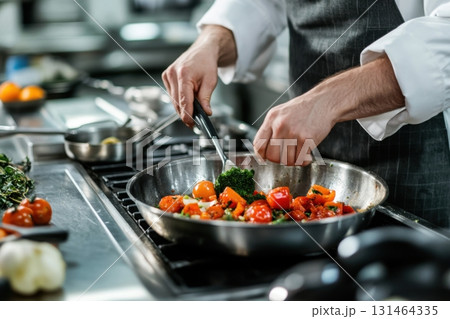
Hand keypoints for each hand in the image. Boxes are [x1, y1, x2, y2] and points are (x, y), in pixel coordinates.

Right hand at [162, 25, 236, 126]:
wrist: (202, 50)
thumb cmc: (206, 63)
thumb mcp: (210, 82)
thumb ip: (206, 98)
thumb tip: (206, 113)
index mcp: (184, 75)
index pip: (184, 101)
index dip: (188, 115)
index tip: (191, 123)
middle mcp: (172, 74)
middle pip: (177, 103)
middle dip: (186, 113)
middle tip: (194, 122)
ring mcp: (167, 75)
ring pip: (173, 100)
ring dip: (182, 107)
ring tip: (193, 110)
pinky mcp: (166, 77)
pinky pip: (172, 95)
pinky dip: (179, 100)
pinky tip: (187, 99)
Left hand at [253, 55, 403, 165]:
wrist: (325, 101)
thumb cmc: (304, 109)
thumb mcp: (281, 113)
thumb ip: (271, 129)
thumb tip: (263, 150)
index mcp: (272, 118)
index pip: (259, 144)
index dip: (262, 155)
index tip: (266, 158)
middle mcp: (280, 125)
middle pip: (272, 156)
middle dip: (278, 160)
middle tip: (286, 156)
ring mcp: (293, 132)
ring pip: (286, 160)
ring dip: (293, 161)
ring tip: (298, 152)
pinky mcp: (307, 139)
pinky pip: (300, 160)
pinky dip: (304, 161)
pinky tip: (306, 154)